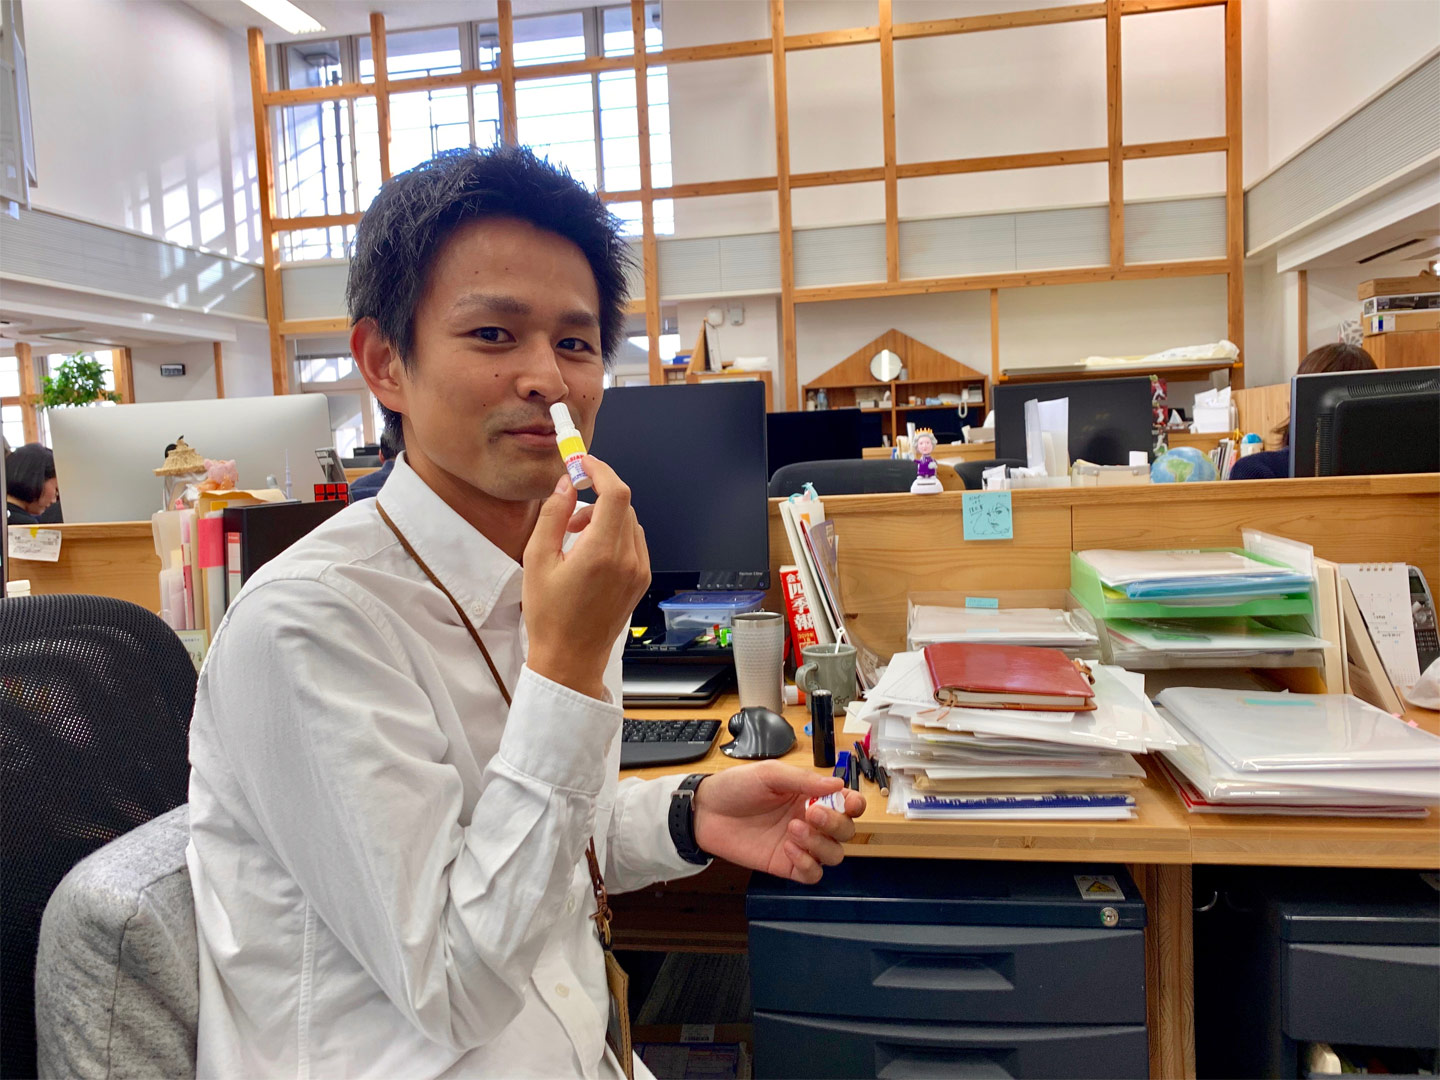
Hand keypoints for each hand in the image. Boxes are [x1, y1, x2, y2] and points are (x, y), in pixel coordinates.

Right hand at [524, 455, 649, 698]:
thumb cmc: (549, 614)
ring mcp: (639, 571)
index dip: (601, 470)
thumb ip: (553, 516)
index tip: (583, 463)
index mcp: (602, 553)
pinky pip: (634, 542)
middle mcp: (628, 560)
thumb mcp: (538, 560)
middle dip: (598, 496)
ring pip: (630, 523)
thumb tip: (565, 484)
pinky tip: (592, 553)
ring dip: (606, 517)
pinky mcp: (641, 581)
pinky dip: (615, 535)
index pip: (616, 494)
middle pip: (624, 506)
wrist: (570, 658)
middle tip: (569, 511)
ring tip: (575, 537)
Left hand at [691, 761, 865, 883]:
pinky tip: (788, 849)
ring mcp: (800, 845)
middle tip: (811, 813)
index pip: (848, 803)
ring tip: (793, 830)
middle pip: (846, 831)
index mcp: (811, 795)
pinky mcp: (786, 865)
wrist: (706, 812)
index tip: (848, 803)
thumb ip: (804, 780)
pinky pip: (812, 874)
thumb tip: (838, 784)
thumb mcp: (769, 774)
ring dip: (820, 844)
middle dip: (835, 823)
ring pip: (834, 855)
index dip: (855, 805)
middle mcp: (811, 820)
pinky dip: (807, 864)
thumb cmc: (736, 787)